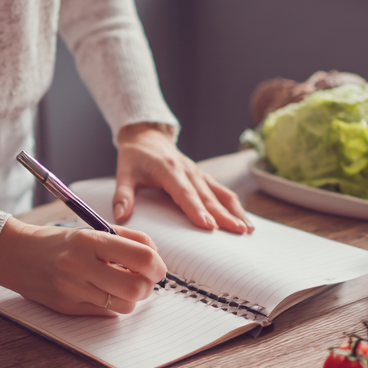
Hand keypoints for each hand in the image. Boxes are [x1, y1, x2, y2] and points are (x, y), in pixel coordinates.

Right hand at [0, 218, 165, 315]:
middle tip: (145, 280)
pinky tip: (105, 293)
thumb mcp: (90, 230)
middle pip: (137, 287)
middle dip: (149, 286)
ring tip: (124, 286)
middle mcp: (81, 266)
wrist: (16, 255)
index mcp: (90, 241)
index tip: (157, 266)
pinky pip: (106, 313)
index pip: (141, 257)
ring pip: (125, 305)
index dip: (157, 265)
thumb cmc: (58, 242)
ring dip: (132, 298)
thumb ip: (126, 239)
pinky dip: (114, 305)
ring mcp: (73, 290)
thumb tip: (155, 256)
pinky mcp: (68, 307)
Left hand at [113, 123, 252, 232]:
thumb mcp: (124, 173)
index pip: (185, 193)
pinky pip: (222, 191)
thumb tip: (120, 218)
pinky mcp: (203, 177)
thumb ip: (123, 195)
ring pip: (220, 194)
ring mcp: (198, 173)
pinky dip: (234, 206)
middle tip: (238, 231)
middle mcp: (188, 171)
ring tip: (247, 229)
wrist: (147, 136)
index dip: (197, 210)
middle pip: (208, 196)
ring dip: (235, 211)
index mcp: (169, 170)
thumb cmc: (135, 157)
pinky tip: (244, 220)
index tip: (208, 225)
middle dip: (224, 215)